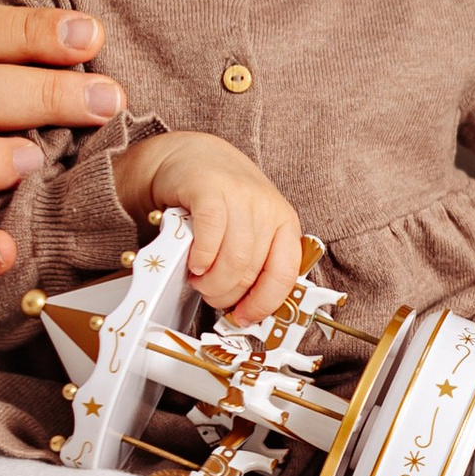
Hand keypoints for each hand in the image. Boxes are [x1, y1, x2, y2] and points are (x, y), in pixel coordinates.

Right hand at [113, 132, 305, 322]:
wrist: (189, 157)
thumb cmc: (219, 197)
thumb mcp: (248, 227)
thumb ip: (252, 260)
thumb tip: (246, 309)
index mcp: (283, 223)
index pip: (285, 274)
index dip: (263, 304)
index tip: (244, 318)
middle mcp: (267, 208)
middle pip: (251, 271)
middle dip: (226, 295)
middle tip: (210, 295)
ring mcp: (240, 197)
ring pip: (232, 260)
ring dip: (211, 282)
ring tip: (198, 279)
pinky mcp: (210, 189)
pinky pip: (210, 234)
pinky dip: (201, 257)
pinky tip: (194, 262)